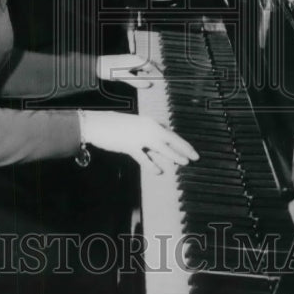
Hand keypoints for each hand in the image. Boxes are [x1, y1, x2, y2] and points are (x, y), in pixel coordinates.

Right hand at [80, 110, 197, 173]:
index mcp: (149, 122)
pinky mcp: (130, 146)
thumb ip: (147, 136)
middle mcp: (148, 128)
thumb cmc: (114, 125)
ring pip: (163, 148)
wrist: (97, 123)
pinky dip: (152, 165)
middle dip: (185, 148)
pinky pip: (144, 158)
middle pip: (172, 139)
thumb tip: (157, 148)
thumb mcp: (134, 128)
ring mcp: (140, 137)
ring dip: (175, 156)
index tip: (189, 149)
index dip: (181, 142)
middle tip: (196, 157)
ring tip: (184, 162)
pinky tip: (159, 171)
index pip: (170, 133)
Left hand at [97, 54, 159, 88]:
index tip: (165, 80)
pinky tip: (144, 75)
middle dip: (158, 69)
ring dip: (151, 70)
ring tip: (158, 76)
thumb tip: (149, 84)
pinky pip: (140, 66)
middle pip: (150, 64)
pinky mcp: (127, 62)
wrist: (96, 64)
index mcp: (136, 60)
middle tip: (166, 76)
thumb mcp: (122, 77)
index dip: (159, 74)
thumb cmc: (107, 69)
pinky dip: (145, 70)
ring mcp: (131, 59)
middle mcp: (135, 58)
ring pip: (145, 64)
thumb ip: (136, 81)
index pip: (152, 68)